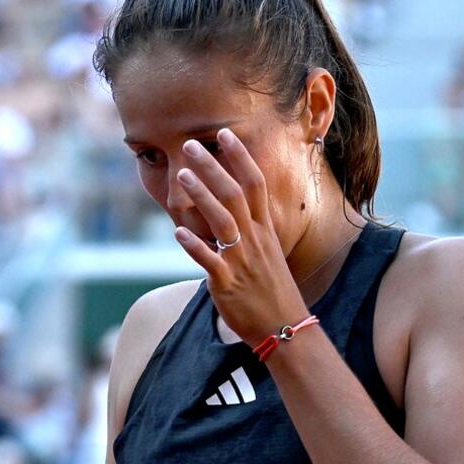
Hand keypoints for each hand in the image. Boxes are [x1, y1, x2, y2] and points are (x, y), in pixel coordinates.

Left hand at [173, 128, 309, 346]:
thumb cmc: (272, 291)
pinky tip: (177, 234)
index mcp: (264, 230)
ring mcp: (242, 261)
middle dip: (212, 168)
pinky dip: (195, 247)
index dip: (240, 157)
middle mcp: (254, 240)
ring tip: (182, 176)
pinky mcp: (228, 284)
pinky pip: (211, 262)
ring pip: (222, 222)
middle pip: (234, 195)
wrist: (286, 329)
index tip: (225, 134)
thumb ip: (249, 230)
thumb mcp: (266, 253)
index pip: (255, 184)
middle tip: (190, 145)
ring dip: (201, 196)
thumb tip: (228, 211)